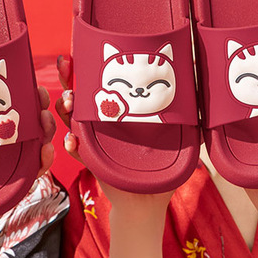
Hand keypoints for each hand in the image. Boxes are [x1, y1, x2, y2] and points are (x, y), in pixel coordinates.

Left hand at [0, 84, 55, 244]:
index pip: (1, 106)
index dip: (16, 91)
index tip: (23, 79)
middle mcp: (0, 145)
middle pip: (26, 117)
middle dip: (37, 103)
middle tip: (39, 96)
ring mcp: (12, 163)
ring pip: (37, 139)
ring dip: (45, 128)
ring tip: (44, 122)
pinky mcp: (18, 183)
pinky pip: (36, 168)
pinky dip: (44, 160)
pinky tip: (45, 152)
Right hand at [55, 55, 173, 210]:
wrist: (147, 202)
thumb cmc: (158, 165)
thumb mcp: (172, 132)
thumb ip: (181, 107)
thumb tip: (193, 74)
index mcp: (113, 111)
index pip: (94, 85)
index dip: (81, 69)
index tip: (74, 55)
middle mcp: (98, 123)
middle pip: (76, 97)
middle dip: (66, 80)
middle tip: (64, 65)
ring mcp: (92, 142)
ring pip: (70, 121)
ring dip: (65, 110)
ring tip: (68, 102)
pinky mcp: (91, 162)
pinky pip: (77, 152)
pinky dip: (72, 146)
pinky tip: (72, 140)